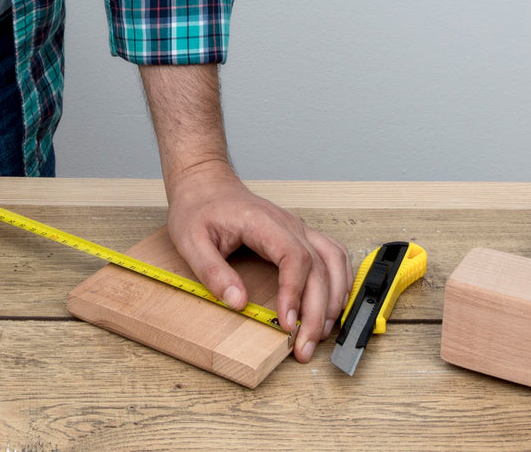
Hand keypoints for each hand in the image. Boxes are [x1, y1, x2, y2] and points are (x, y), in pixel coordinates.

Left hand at [166, 159, 352, 361]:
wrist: (205, 183)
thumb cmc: (199, 208)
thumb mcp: (191, 240)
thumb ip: (212, 271)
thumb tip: (238, 302)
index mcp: (262, 222)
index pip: (294, 257)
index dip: (295, 293)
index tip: (287, 323)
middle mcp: (287, 224)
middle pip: (318, 267)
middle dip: (316, 312)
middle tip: (303, 346)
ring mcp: (297, 228)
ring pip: (334, 261)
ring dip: (334, 299)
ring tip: (320, 332)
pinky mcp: (300, 235)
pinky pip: (333, 256)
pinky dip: (339, 282)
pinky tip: (331, 306)